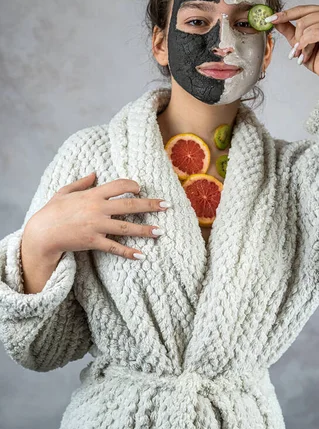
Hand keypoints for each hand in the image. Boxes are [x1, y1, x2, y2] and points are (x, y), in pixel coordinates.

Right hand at [23, 173, 170, 260]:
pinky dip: (128, 252)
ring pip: (126, 227)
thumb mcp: (65, 191)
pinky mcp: (93, 241)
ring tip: (160, 231)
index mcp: (93, 194)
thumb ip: (81, 182)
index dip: (132, 185)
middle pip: (129, 206)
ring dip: (145, 230)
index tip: (140, 189)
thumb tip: (94, 173)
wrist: (42, 233)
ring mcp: (96, 226)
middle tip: (167, 205)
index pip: (119, 185)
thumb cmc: (52, 211)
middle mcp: (97, 209)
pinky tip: (141, 255)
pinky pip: (114, 247)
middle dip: (150, 205)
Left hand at [271, 5, 318, 84]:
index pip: (301, 9)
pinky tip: (306, 53)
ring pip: (307, 26)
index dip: (285, 14)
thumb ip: (288, 29)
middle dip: (296, 37)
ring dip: (302, 44)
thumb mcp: (298, 41)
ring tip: (304, 53)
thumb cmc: (318, 57)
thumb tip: (274, 19)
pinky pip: (314, 33)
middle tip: (297, 49)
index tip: (269, 19)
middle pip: (302, 19)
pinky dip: (306, 44)